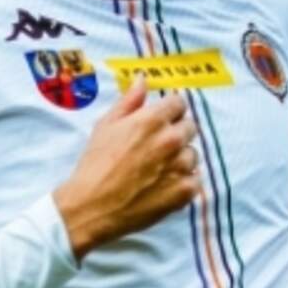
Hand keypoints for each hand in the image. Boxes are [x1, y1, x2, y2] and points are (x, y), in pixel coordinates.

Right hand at [52, 75, 200, 258]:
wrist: (92, 207)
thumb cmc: (94, 165)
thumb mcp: (106, 126)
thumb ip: (129, 101)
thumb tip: (143, 79)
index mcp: (152, 119)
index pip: (179, 103)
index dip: (170, 111)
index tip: (162, 121)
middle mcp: (171, 140)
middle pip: (190, 127)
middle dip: (177, 133)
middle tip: (157, 148)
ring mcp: (180, 166)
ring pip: (193, 155)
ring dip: (181, 159)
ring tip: (158, 171)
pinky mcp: (184, 191)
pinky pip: (195, 180)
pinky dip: (184, 183)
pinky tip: (164, 187)